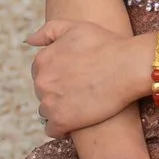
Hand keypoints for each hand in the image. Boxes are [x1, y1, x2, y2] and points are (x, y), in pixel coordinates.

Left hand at [29, 16, 148, 134]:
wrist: (128, 67)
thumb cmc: (106, 44)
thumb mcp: (75, 27)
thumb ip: (48, 31)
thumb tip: (29, 41)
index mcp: (42, 60)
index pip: (40, 72)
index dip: (58, 74)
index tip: (74, 76)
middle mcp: (41, 82)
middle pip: (43, 92)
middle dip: (58, 91)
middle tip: (81, 89)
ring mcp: (50, 103)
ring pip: (47, 111)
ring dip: (60, 109)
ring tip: (81, 105)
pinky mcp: (62, 121)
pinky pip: (53, 130)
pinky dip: (62, 128)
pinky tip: (77, 122)